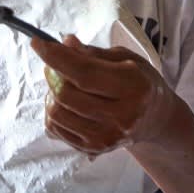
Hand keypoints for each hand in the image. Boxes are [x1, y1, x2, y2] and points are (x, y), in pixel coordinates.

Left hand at [30, 35, 174, 155]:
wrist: (155, 119)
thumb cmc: (140, 82)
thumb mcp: (126, 58)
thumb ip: (93, 53)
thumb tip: (65, 43)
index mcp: (133, 87)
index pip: (84, 73)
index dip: (56, 57)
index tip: (37, 43)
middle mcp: (121, 116)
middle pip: (66, 94)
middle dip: (52, 73)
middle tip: (54, 64)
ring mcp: (106, 137)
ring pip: (57, 113)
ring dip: (51, 93)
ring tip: (63, 84)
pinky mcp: (93, 149)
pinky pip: (56, 129)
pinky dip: (53, 111)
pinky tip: (66, 103)